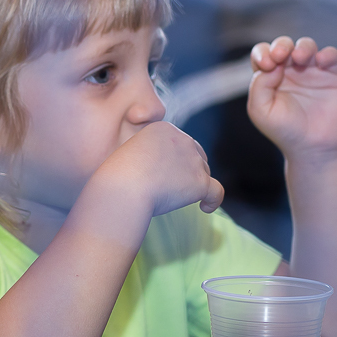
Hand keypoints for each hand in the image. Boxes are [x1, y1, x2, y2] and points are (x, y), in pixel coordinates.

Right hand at [101, 121, 223, 215]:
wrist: (122, 189)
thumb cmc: (119, 178)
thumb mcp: (131, 155)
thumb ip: (150, 156)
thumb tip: (166, 172)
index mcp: (164, 129)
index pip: (180, 143)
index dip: (176, 159)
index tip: (165, 174)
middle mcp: (182, 139)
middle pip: (196, 155)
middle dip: (189, 169)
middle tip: (174, 187)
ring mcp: (193, 160)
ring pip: (204, 173)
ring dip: (195, 185)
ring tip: (179, 200)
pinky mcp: (200, 181)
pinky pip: (217, 192)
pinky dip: (213, 200)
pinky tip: (205, 208)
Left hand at [247, 36, 336, 160]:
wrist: (312, 147)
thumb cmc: (284, 130)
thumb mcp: (260, 110)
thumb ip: (259, 85)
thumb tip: (274, 64)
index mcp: (269, 77)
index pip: (263, 54)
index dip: (263, 53)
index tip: (266, 65)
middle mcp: (289, 70)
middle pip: (283, 45)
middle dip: (281, 45)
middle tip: (281, 56)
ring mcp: (311, 71)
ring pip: (306, 46)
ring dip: (303, 47)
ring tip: (300, 58)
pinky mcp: (332, 76)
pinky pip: (331, 55)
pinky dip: (327, 54)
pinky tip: (321, 62)